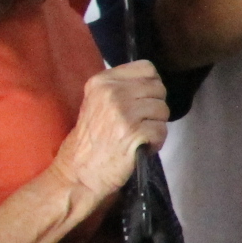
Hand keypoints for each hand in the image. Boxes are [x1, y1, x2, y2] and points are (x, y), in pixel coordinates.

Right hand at [52, 63, 167, 200]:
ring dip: (156, 126)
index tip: (142, 101)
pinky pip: (161, 130)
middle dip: (154, 108)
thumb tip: (153, 81)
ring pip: (163, 109)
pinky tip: (140, 148)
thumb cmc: (91, 141)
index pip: (146, 68)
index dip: (151, 85)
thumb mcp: (97, 103)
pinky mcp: (133, 133)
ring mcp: (123, 113)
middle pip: (158, 88)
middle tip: (139, 123)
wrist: (78, 173)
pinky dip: (156, 142)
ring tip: (138, 136)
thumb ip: (121, 87)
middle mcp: (112, 93)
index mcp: (102, 82)